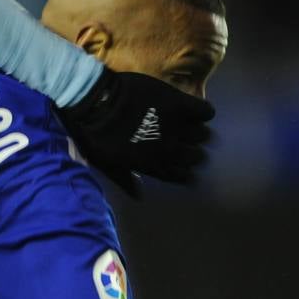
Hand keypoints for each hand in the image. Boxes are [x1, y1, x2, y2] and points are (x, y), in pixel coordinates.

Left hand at [56, 68, 214, 196]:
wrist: (93, 102)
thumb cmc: (95, 134)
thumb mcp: (107, 163)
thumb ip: (125, 180)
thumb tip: (138, 196)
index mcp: (153, 166)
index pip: (182, 176)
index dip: (184, 170)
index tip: (183, 164)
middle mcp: (168, 150)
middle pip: (196, 157)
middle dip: (192, 150)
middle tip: (185, 139)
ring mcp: (174, 127)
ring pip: (202, 135)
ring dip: (197, 130)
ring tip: (189, 123)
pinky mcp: (177, 104)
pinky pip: (206, 112)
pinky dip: (204, 111)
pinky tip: (194, 109)